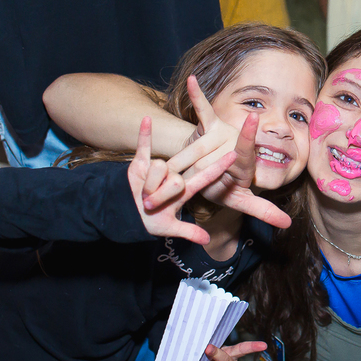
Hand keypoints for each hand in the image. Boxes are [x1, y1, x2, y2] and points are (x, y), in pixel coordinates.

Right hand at [127, 116, 238, 242]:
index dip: (219, 167)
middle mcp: (175, 175)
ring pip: (159, 168)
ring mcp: (159, 168)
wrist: (126, 214)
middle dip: (161, 196)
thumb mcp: (168, 228)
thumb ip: (188, 232)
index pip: (206, 177)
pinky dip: (144, 134)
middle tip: (150, 204)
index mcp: (185, 190)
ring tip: (142, 193)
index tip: (233, 154)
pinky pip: (144, 146)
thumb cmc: (149, 221)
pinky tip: (147, 119)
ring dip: (147, 185)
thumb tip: (207, 241)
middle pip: (175, 179)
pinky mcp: (142, 162)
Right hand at [165, 77, 292, 229]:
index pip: (245, 154)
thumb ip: (262, 210)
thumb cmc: (225, 186)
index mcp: (244, 164)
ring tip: (174, 171)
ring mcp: (222, 134)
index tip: (253, 119)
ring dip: (183, 161)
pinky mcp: (208, 126)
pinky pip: (203, 111)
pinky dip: (197, 96)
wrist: (210, 170)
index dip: (248, 138)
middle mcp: (234, 146)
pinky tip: (191, 80)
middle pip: (211, 161)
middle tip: (189, 184)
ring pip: (198, 147)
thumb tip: (287, 225)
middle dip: (195, 176)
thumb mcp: (240, 200)